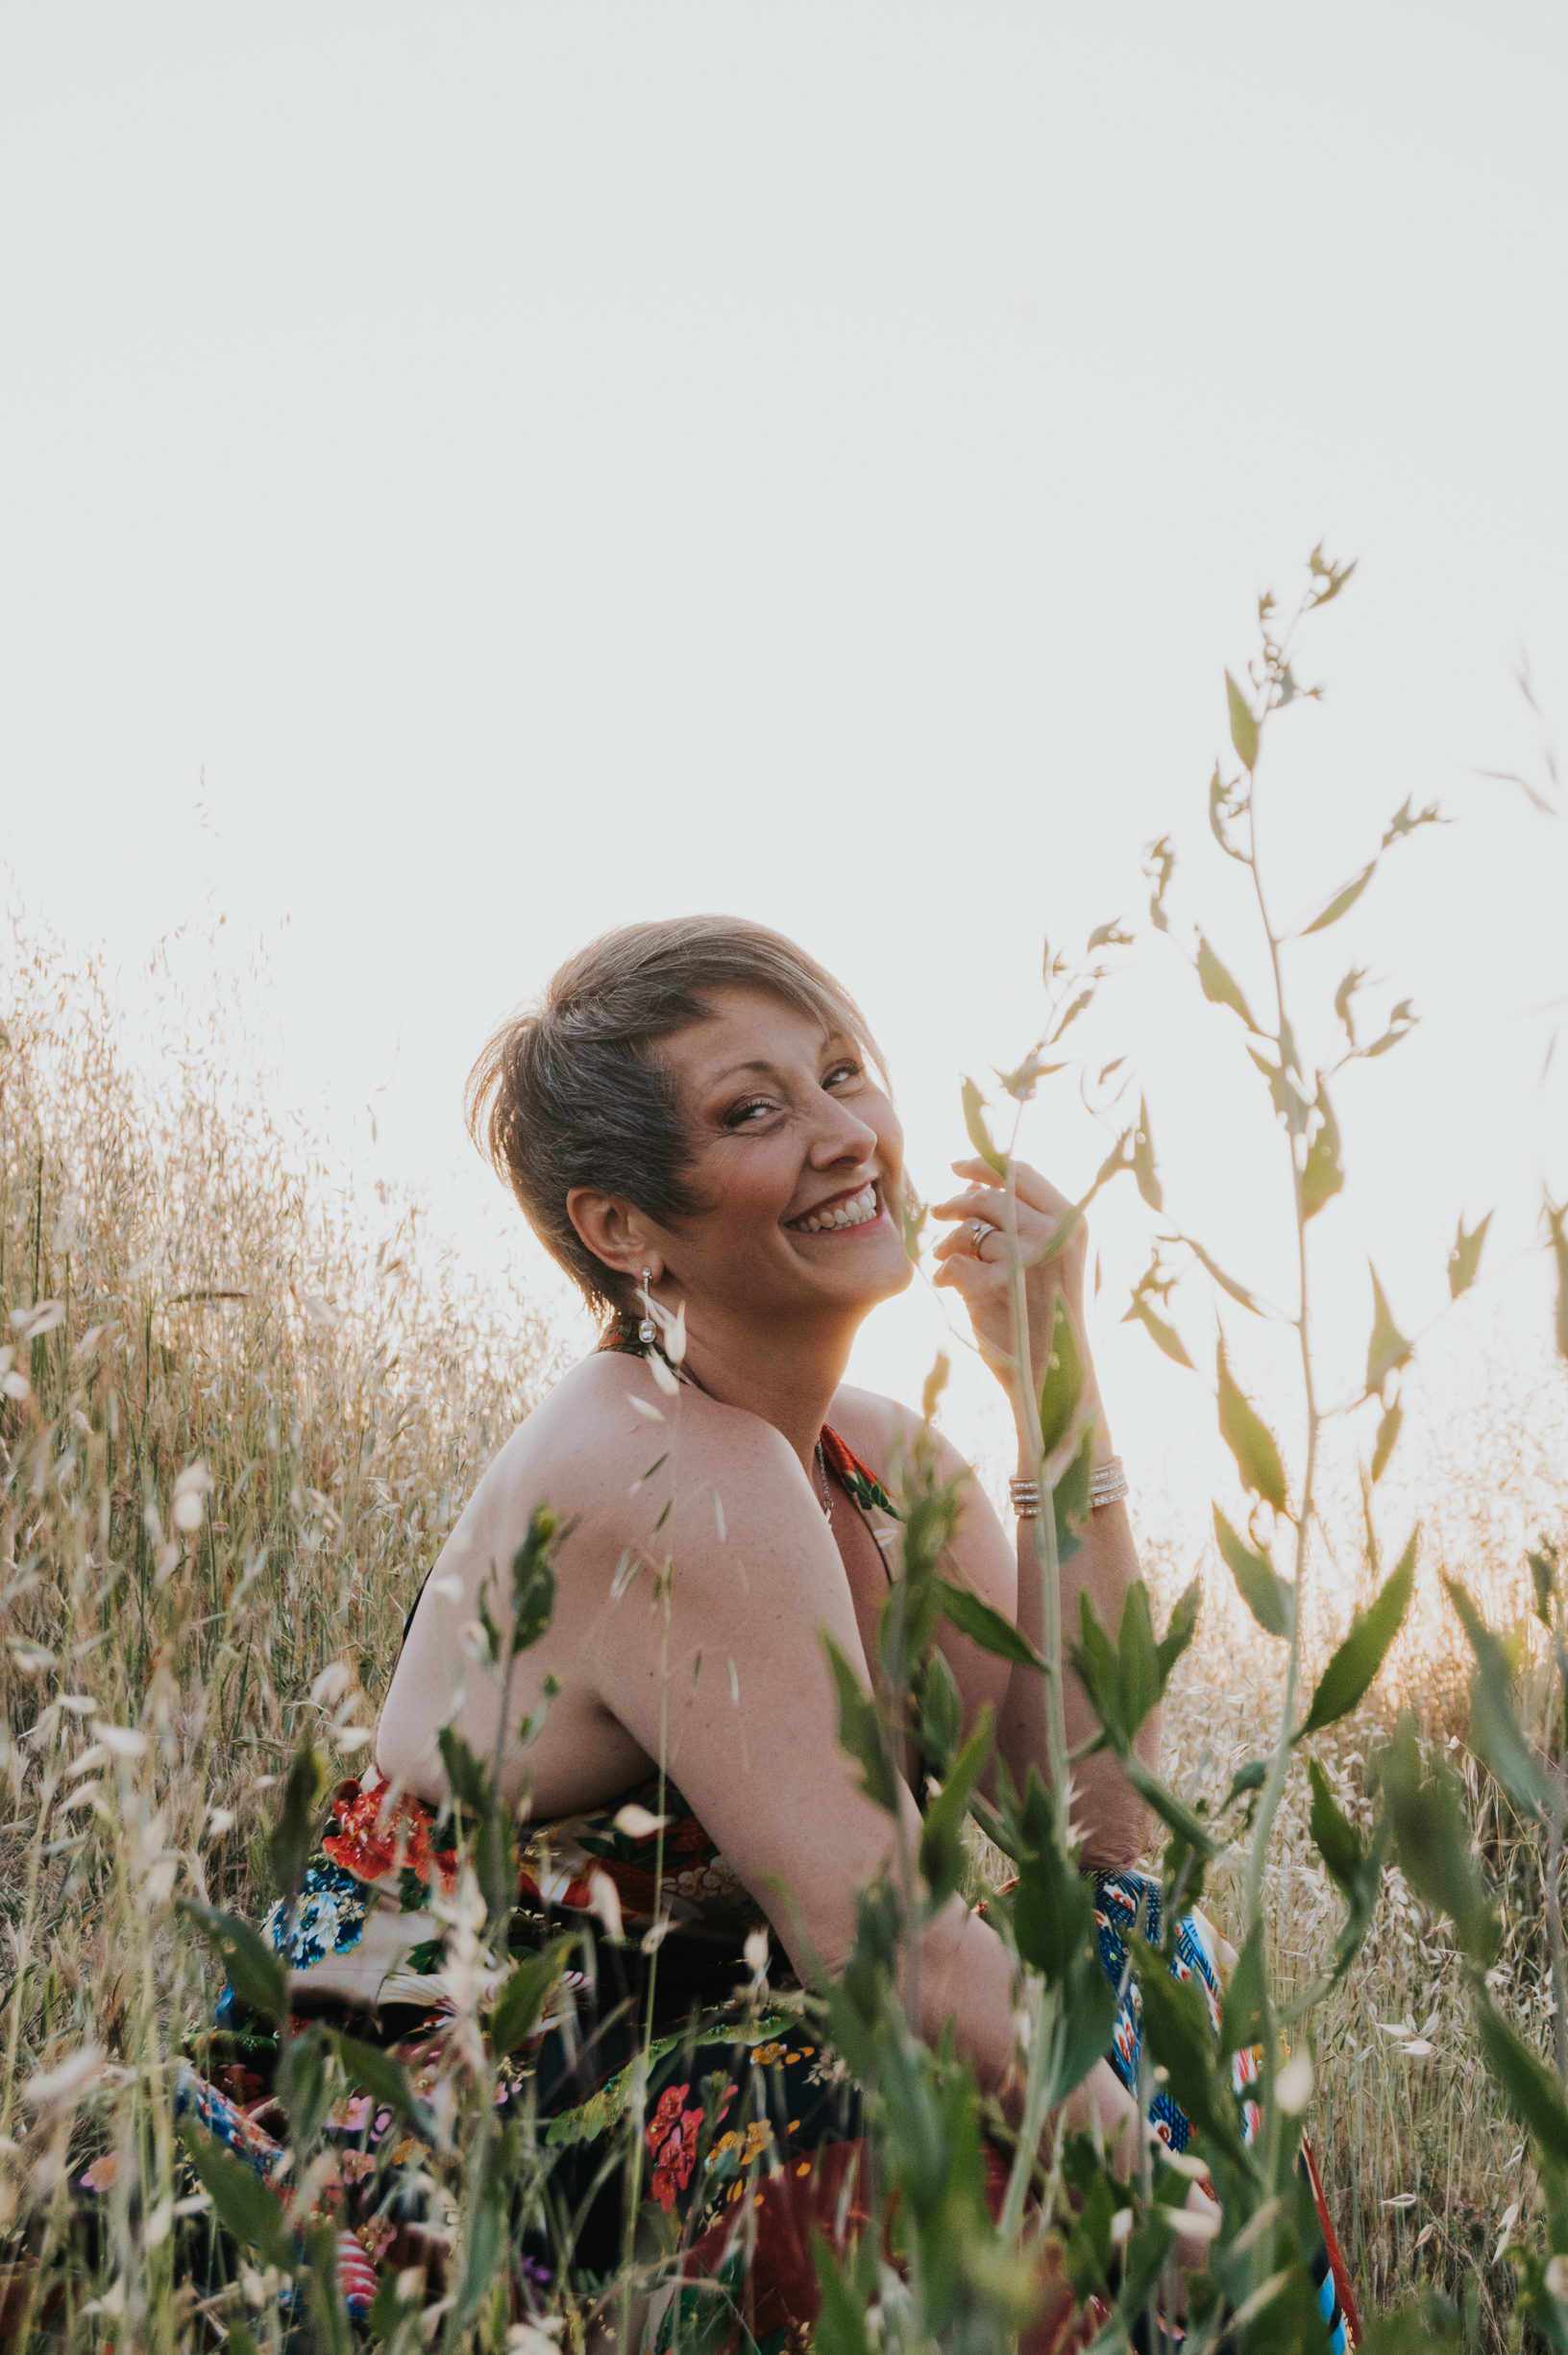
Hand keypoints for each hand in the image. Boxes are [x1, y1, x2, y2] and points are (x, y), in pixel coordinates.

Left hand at [931, 1157, 1092, 1425]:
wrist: (1054, 1375)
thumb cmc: (1049, 1316)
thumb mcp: (1055, 1260)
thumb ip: (1027, 1221)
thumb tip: (974, 1184)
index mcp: (1072, 1222)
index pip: (1020, 1172)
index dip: (982, 1165)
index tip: (956, 1167)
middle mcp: (1053, 1235)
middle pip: (988, 1196)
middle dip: (956, 1202)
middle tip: (939, 1213)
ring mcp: (1024, 1259)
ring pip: (967, 1230)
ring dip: (948, 1242)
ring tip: (944, 1257)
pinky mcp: (994, 1286)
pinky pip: (953, 1262)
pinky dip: (944, 1272)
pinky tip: (947, 1284)